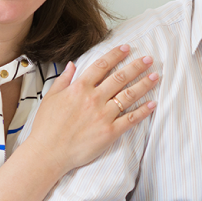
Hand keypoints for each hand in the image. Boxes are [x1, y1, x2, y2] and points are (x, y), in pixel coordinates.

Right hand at [29, 45, 158, 172]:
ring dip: (144, 84)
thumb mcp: (50, 97)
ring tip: (155, 76)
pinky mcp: (109, 132)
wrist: (48, 152)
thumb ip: (63, 79)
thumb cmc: (46, 127)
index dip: (116, 55)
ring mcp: (103, 116)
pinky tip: (152, 103)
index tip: (127, 48)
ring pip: (128, 96)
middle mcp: (94, 99)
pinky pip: (130, 119)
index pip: (102, 66)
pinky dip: (143, 111)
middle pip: (120, 78)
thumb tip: (73, 65)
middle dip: (136, 66)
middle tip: (149, 59)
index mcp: (79, 88)